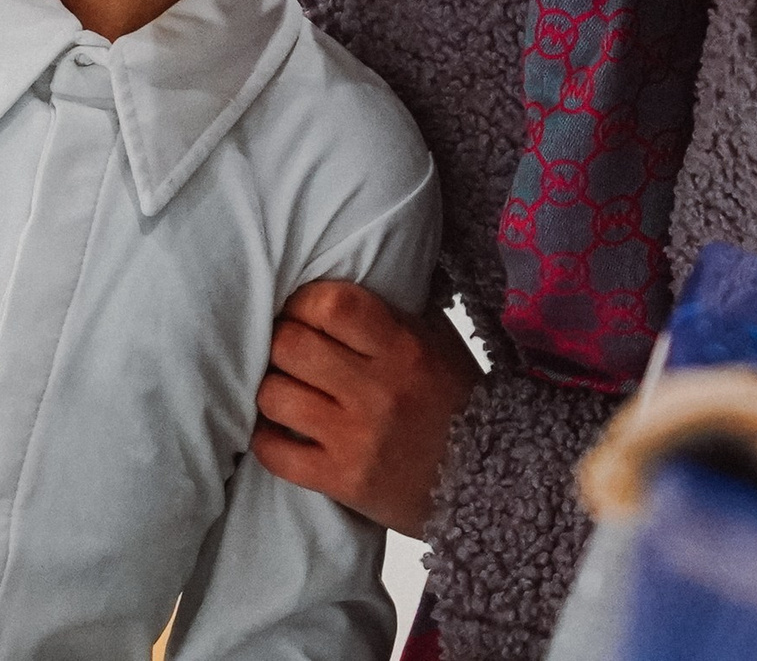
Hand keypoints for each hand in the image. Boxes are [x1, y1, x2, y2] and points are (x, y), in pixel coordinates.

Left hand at [250, 280, 481, 536]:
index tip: (303, 313)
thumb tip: (335, 276)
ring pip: (273, 395)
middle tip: (290, 352)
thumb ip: (390, 311)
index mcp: (404, 348)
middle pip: (290, 345)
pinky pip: (274, 453)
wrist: (489, 479)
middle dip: (281, 343)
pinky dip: (267, 439)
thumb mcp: (438, 341)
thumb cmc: (454, 400)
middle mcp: (379, 391)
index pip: (330, 304)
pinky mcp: (342, 480)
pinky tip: (280, 431)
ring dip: (273, 390)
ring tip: (287, 391)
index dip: (303, 303)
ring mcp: (358, 439)